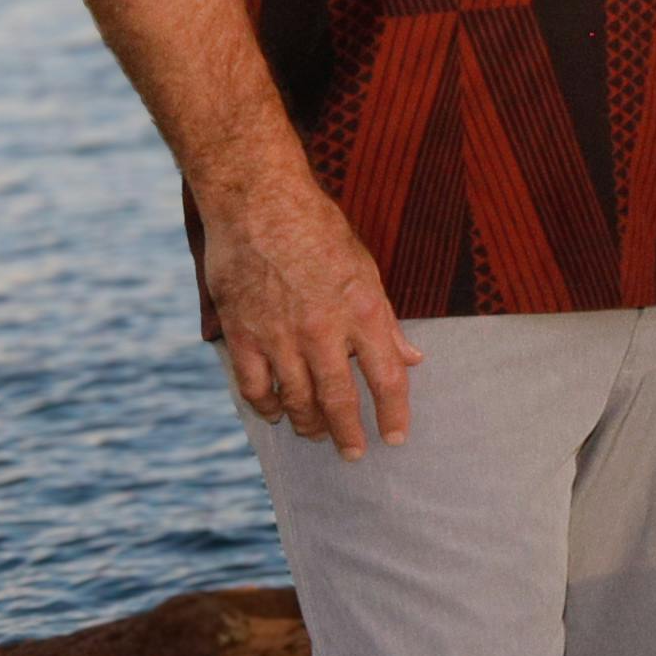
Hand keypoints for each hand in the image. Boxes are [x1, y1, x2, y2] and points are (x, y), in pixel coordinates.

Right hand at [197, 169, 418, 455]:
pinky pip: (254, 387)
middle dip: (348, 434)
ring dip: (308, 425)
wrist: (257, 201)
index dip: (394, 414)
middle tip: (354, 453)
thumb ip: (387, 320)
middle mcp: (323, 331)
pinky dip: (266, 407)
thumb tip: (413, 358)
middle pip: (339, 401)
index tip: (396, 438)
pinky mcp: (242, 334)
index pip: (388, 379)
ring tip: (316, 434)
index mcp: (363, 312)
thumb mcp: (366, 269)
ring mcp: (279, 336)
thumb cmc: (317, 229)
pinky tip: (275, 413)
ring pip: (296, 401)